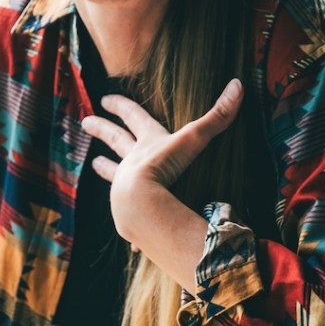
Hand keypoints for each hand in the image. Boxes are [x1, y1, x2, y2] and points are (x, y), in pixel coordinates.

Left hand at [80, 79, 242, 250]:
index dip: (121, 107)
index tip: (105, 98)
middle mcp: (132, 163)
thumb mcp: (192, 140)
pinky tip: (131, 241)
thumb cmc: (162, 168)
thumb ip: (215, 118)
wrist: (139, 204)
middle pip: (115, 141)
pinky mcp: (126, 212)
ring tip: (94, 163)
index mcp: (146, 144)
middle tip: (86, 122)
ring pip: (113, 173)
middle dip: (102, 129)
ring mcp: (125, 187)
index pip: (133, 118)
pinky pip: (128, 217)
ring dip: (105, 168)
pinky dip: (130, 224)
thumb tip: (238, 85)